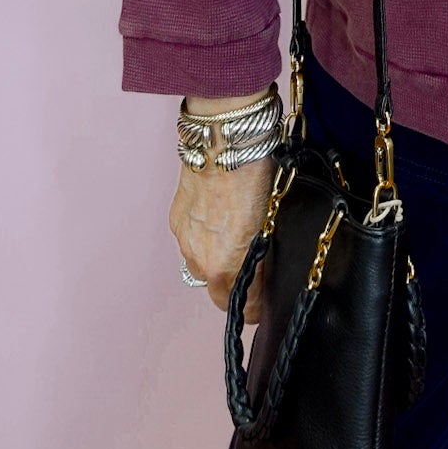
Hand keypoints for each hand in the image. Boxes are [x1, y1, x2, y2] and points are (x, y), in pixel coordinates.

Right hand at [170, 158, 274, 316]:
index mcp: (229, 266)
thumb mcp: (271, 220)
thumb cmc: (255, 173)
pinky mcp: (176, 222)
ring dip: (217, 264)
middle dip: (234, 291)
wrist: (224, 140)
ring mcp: (186, 241)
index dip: (255, 308)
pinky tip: (218, 223)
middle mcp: (202, 261)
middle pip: (218, 294)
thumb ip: (263, 252)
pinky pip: (190, 244)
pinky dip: (203, 241)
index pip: (241, 307)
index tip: (262, 304)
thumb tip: (265, 267)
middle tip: (251, 278)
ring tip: (235, 243)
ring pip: (202, 269)